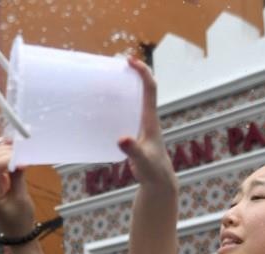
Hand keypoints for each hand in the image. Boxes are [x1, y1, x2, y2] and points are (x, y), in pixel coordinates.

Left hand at [0, 144, 35, 240]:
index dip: (10, 157)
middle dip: (7, 152)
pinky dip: (4, 157)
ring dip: (5, 152)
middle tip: (23, 149)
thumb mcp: (22, 198)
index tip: (23, 155)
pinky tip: (14, 152)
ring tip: (20, 149)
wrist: (17, 233)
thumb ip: (18, 177)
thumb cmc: (20, 220)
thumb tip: (20, 159)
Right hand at [117, 58, 175, 188]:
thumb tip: (121, 139)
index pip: (150, 89)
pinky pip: (129, 112)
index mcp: (150, 119)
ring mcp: (142, 125)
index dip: (142, 72)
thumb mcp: (142, 160)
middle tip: (118, 63)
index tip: (130, 61)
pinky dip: (120, 104)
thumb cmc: (152, 171)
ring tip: (110, 79)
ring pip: (137, 99)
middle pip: (144, 88)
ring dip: (127, 87)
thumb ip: (133, 150)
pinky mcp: (136, 133)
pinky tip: (106, 107)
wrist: (158, 182)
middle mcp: (148, 118)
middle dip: (134, 73)